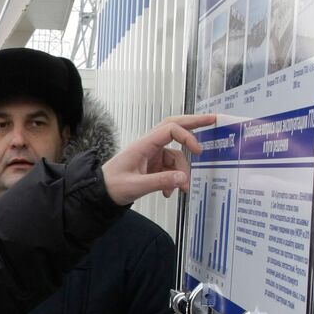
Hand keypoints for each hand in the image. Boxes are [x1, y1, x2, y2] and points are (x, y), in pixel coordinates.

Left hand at [100, 114, 214, 203]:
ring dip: (182, 172)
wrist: (99, 194)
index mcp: (143, 145)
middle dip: (194, 124)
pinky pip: (170, 169)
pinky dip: (173, 180)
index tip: (198, 151)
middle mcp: (149, 146)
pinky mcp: (153, 165)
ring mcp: (152, 155)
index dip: (187, 137)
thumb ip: (160, 182)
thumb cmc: (112, 186)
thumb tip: (184, 179)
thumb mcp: (136, 186)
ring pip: (175, 156)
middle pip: (174, 127)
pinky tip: (168, 194)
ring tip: (182, 190)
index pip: (170, 129)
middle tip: (214, 119)